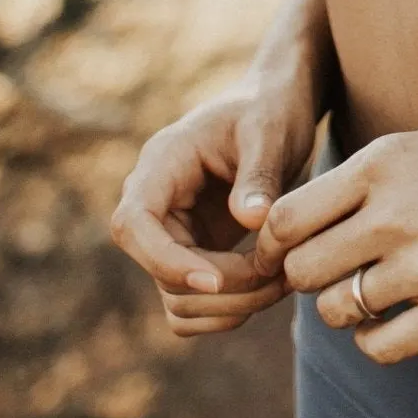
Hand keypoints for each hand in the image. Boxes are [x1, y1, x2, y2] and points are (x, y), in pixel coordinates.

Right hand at [111, 78, 320, 336]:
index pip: (133, 224)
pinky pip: (194, 304)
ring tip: (285, 279)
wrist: (277, 107)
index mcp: (161, 165)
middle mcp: (156, 204)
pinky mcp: (193, 254)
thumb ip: (259, 172)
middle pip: (159, 273)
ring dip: (230, 306)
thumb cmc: (271, 107)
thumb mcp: (270, 129)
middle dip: (221, 289)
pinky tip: (272, 285)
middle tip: (280, 276)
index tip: (218, 277)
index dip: (167, 261)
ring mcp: (172, 234)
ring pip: (178, 300)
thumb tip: (250, 218)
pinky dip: (230, 310)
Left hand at [254, 108, 417, 363]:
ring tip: (373, 292)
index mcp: (384, 162)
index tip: (291, 250)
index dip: (278, 243)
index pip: (285, 218)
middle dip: (311, 277)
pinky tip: (398, 320)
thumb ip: (368, 178)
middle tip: (336, 273)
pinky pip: (382, 346)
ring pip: (337, 310)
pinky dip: (377, 339)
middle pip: (302, 270)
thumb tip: (304, 221)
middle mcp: (396, 213)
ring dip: (346, 307)